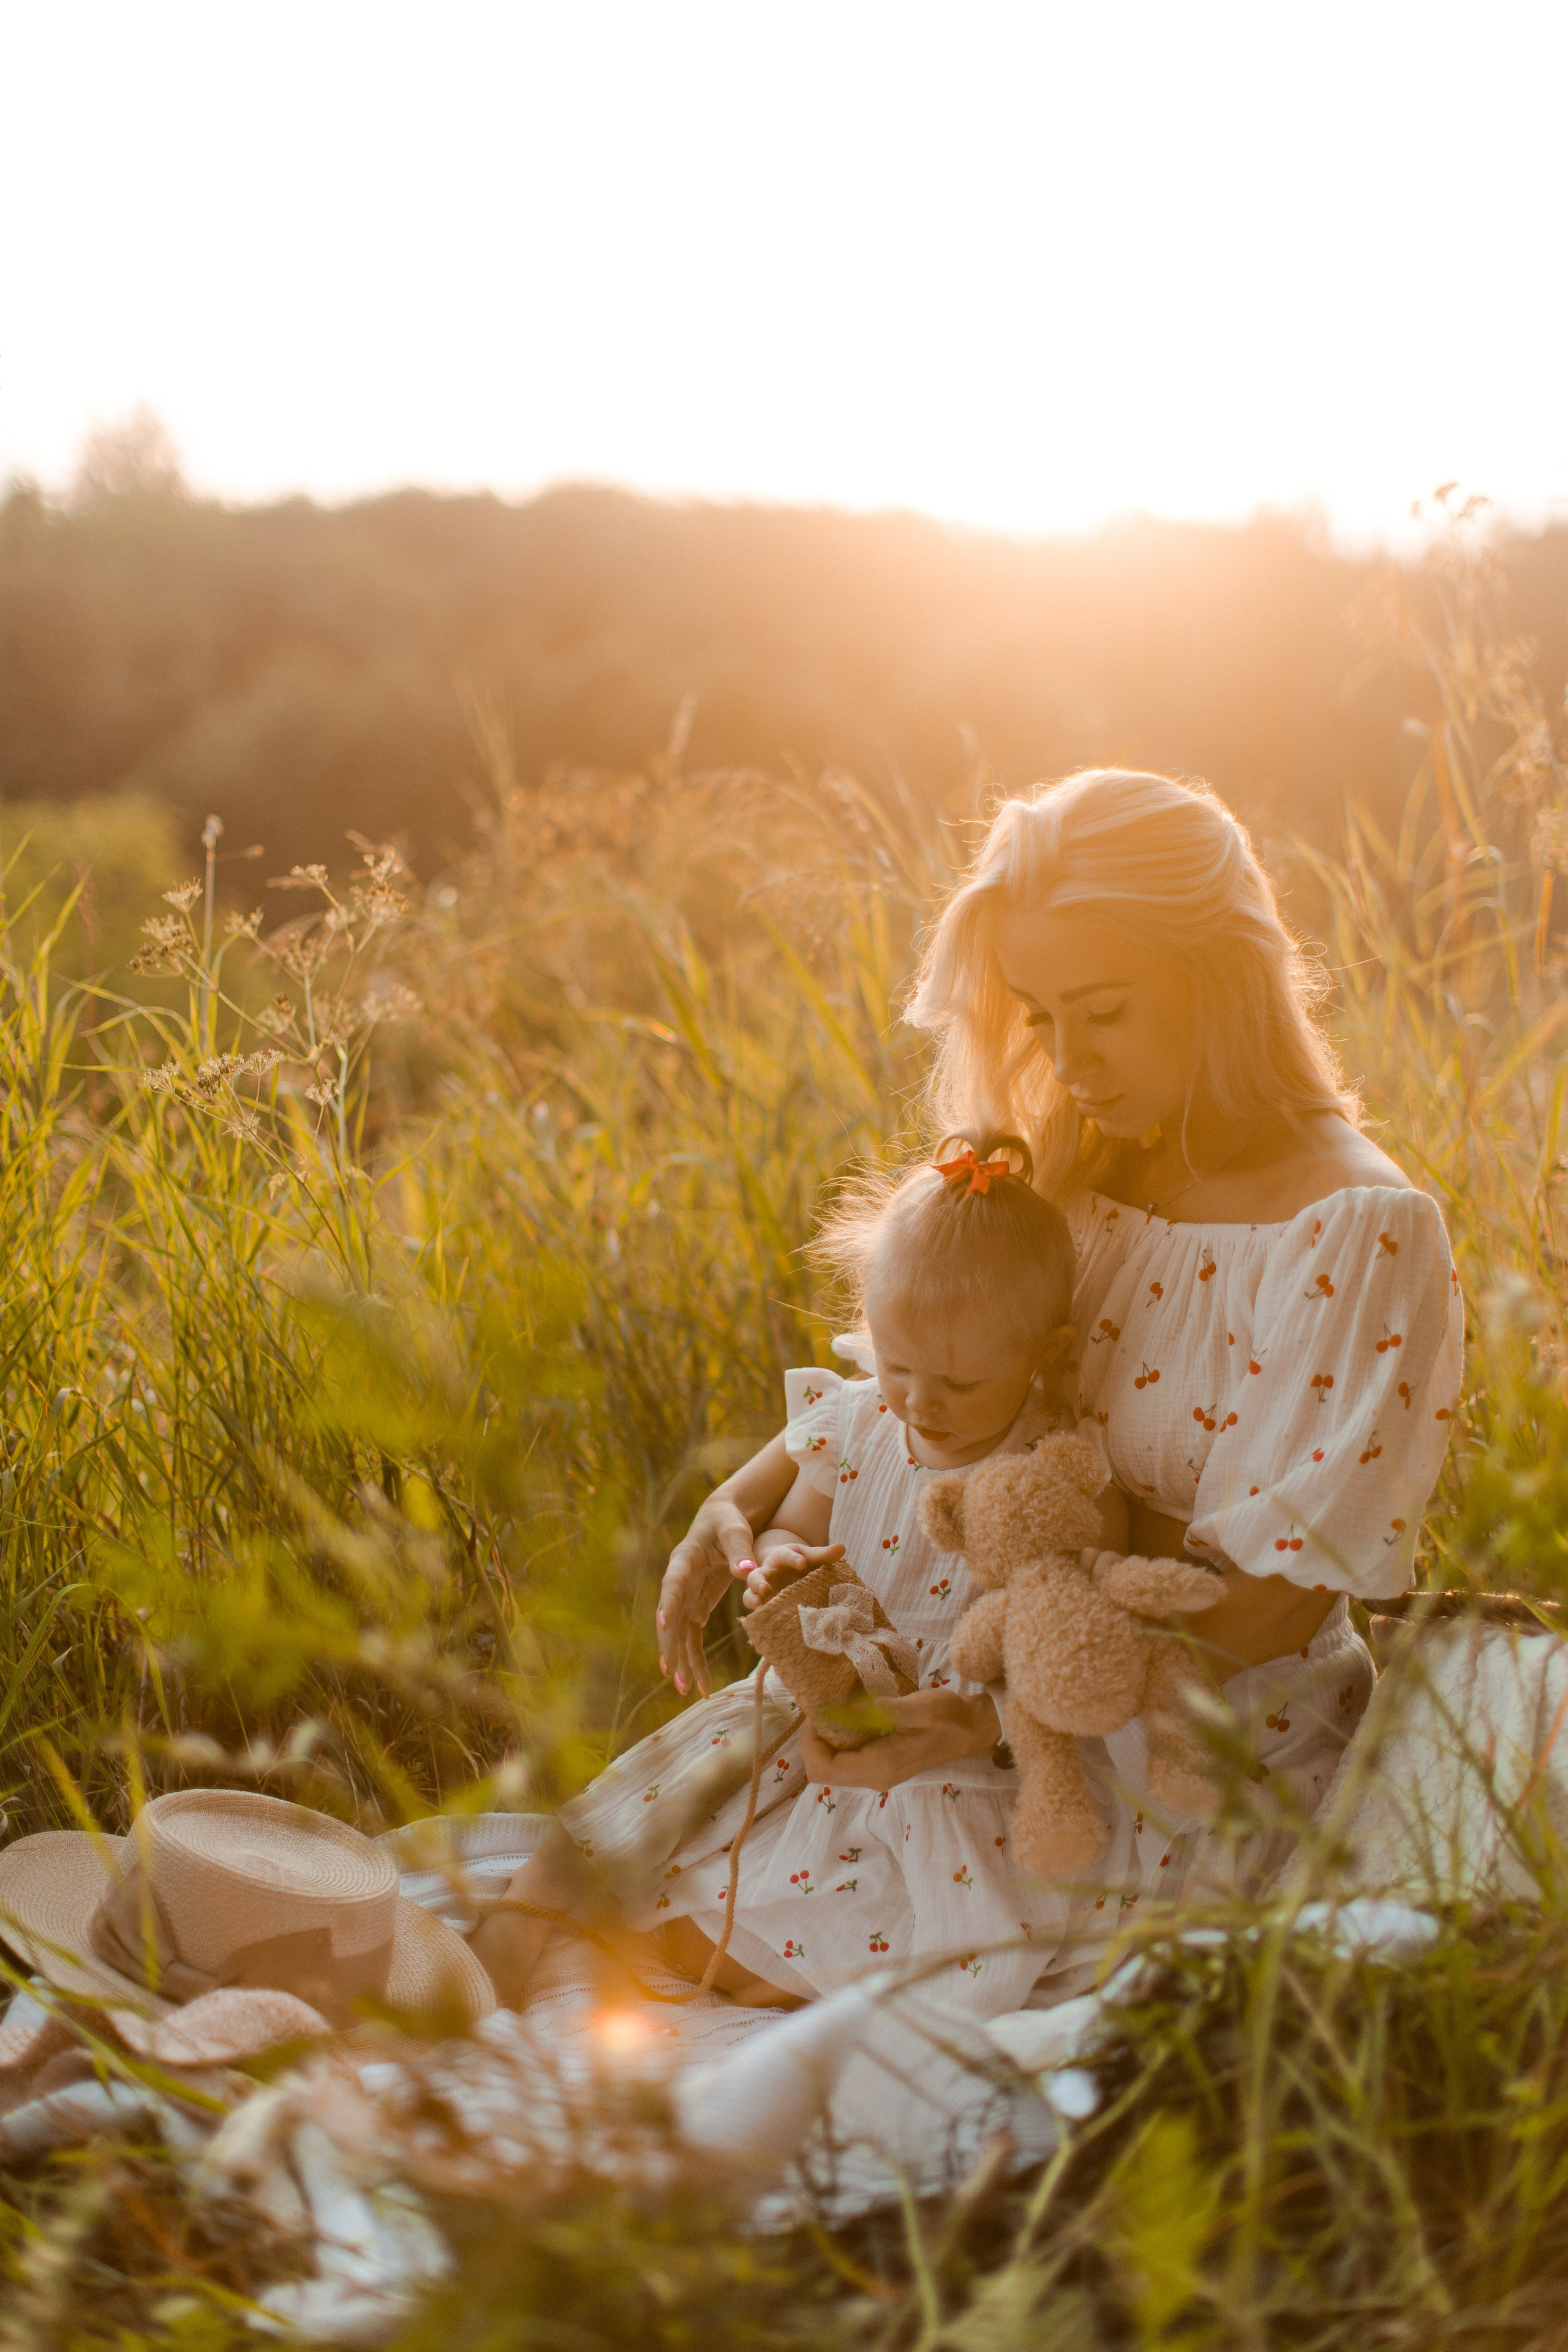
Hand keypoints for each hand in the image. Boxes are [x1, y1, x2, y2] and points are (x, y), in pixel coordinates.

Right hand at [656, 1495, 757, 1695]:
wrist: (721, 1521)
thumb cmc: (728, 1522)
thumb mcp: (735, 1530)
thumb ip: (740, 1549)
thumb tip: (747, 1572)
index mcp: (685, 1558)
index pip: (674, 1582)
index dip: (668, 1602)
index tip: (664, 1623)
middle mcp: (679, 1581)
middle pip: (671, 1616)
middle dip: (671, 1645)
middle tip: (674, 1673)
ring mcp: (685, 1597)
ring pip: (679, 1633)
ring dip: (681, 1660)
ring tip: (684, 1689)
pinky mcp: (695, 1607)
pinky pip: (691, 1636)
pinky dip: (693, 1657)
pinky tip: (696, 1682)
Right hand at [741, 1542, 845, 1610]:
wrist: (789, 1573)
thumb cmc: (801, 1562)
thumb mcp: (811, 1556)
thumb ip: (824, 1554)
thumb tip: (842, 1547)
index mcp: (780, 1558)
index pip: (784, 1555)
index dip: (792, 1558)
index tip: (802, 1562)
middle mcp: (767, 1574)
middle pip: (756, 1575)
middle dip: (758, 1582)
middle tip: (765, 1589)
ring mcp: (763, 1592)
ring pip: (749, 1594)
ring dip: (752, 1599)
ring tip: (757, 1606)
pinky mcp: (764, 1606)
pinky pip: (757, 1612)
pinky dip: (758, 1619)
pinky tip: (762, 1626)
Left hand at [799, 1689, 999, 1791]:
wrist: (972, 1730)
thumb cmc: (950, 1717)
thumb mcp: (919, 1707)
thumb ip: (882, 1709)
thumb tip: (846, 1708)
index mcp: (881, 1765)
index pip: (826, 1767)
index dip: (811, 1742)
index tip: (815, 1713)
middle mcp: (875, 1777)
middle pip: (822, 1773)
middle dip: (813, 1744)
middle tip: (820, 1713)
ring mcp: (878, 1774)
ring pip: (832, 1769)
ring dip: (823, 1744)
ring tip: (830, 1713)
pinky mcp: (881, 1766)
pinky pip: (846, 1762)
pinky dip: (837, 1744)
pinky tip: (846, 1719)